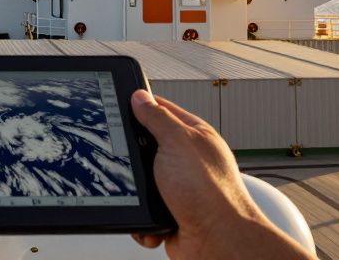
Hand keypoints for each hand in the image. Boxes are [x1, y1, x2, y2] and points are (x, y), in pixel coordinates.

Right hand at [129, 91, 314, 258]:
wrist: (219, 240)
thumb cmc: (209, 191)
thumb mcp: (177, 141)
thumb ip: (157, 118)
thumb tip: (140, 98)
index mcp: (193, 135)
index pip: (161, 110)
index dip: (140, 106)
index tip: (119, 106)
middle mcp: (186, 160)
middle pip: (146, 147)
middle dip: (134, 157)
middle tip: (132, 160)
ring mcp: (178, 187)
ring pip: (141, 181)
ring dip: (139, 192)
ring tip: (150, 196)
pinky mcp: (169, 212)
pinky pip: (144, 209)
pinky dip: (144, 217)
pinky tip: (156, 218)